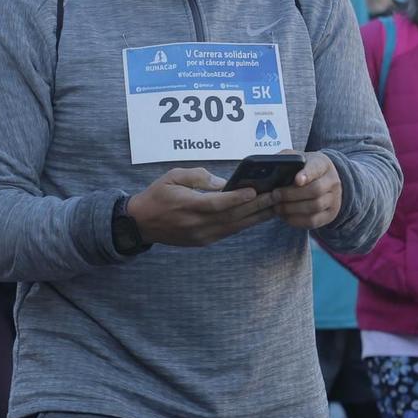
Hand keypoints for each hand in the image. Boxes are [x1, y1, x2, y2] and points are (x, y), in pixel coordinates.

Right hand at [125, 169, 275, 247]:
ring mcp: (201, 235)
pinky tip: (259, 215)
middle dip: (256, 205)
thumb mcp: (173, 177)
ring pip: (235, 226)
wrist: (141, 224)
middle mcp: (196, 224)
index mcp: (187, 206)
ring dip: (256, 216)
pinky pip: (229, 232)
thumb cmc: (157, 196)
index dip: (237, 198)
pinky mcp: (204, 241)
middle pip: (232, 216)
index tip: (254, 190)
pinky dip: (245, 223)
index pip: (216, 203)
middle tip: (276, 195)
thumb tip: (224, 183)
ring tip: (276, 205)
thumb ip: (198, 177)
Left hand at [271, 153, 341, 229]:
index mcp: (323, 164)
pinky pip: (313, 221)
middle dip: (291, 195)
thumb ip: (285, 158)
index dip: (307, 174)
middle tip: (275, 195)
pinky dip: (296, 220)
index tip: (297, 180)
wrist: (325, 181)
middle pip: (315, 190)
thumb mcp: (298, 158)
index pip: (317, 168)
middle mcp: (332, 181)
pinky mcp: (330, 215)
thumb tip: (268, 164)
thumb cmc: (305, 168)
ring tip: (277, 207)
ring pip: (314, 207)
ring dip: (292, 209)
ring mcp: (334, 199)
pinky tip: (285, 216)